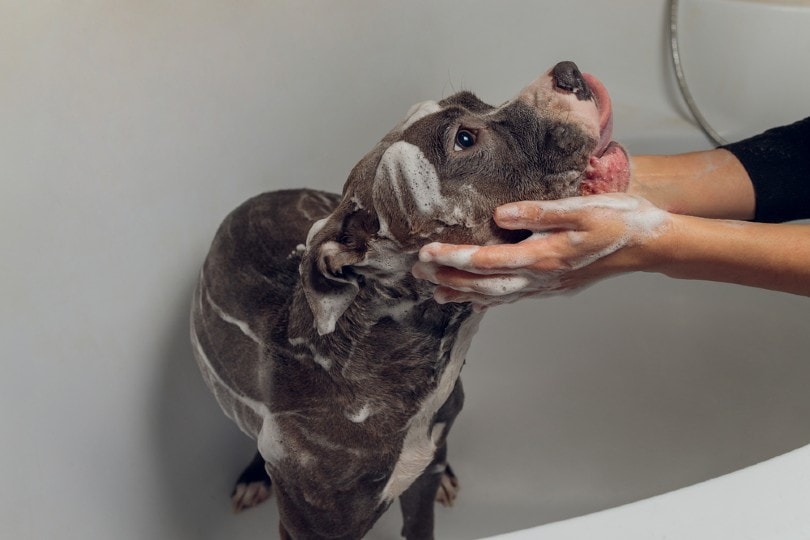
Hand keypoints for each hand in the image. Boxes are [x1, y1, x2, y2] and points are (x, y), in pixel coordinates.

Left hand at [412, 193, 670, 308]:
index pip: (488, 260)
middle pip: (485, 284)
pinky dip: (489, 299)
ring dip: (464, 294)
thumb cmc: (620, 221)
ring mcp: (547, 285)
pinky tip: (477, 299)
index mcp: (544, 256)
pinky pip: (513, 296)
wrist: (650, 244)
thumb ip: (541, 213)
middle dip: (449, 279)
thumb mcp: (582, 208)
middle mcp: (541, 277)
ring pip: (497, 296)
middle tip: (419, 272)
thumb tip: (503, 214)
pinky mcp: (553, 285)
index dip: (455, 257)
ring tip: (436, 291)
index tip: (429, 252)